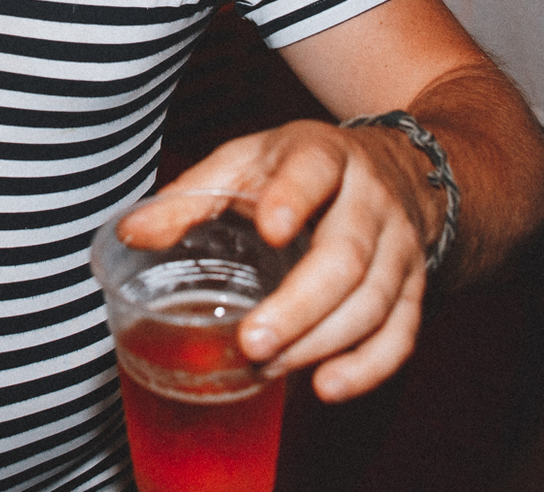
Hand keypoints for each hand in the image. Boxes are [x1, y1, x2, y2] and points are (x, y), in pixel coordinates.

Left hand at [160, 119, 434, 401]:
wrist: (396, 169)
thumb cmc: (301, 170)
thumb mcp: (246, 163)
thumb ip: (190, 196)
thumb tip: (128, 233)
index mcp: (324, 156)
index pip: (314, 171)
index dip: (294, 198)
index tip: (269, 230)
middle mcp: (371, 200)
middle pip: (348, 257)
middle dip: (300, 304)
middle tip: (252, 340)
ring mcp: (400, 246)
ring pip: (375, 301)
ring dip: (322, 342)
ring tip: (268, 367)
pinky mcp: (415, 286)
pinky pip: (401, 333)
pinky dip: (367, 367)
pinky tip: (326, 387)